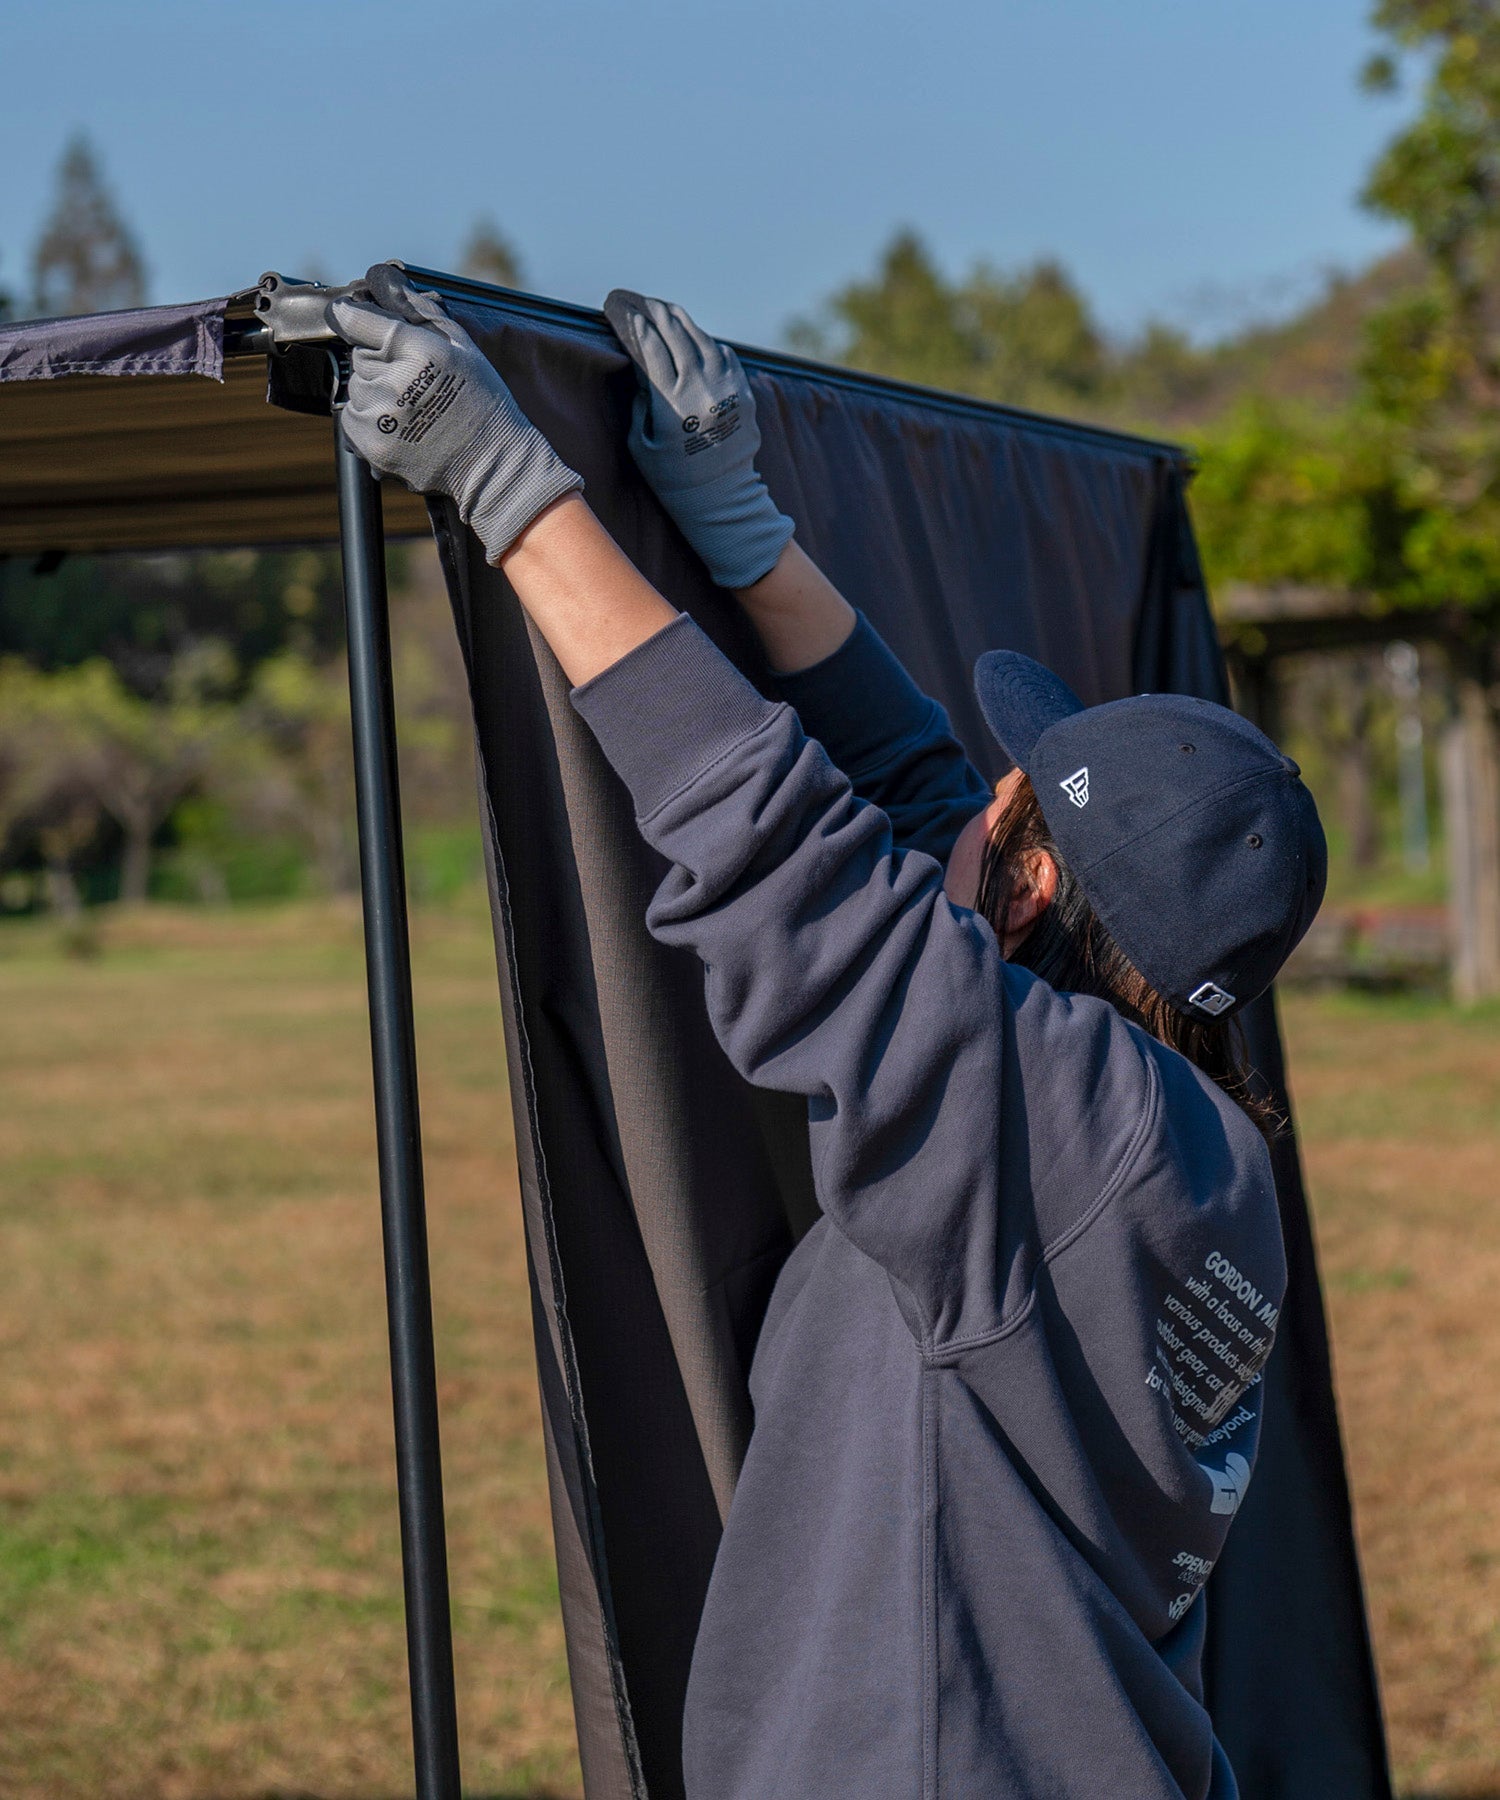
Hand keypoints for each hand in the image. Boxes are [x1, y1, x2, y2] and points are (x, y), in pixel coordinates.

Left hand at [328, 273, 581, 563]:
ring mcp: (380, 416)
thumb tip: (385, 278)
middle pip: (359, 356)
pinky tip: (401, 426)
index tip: (347, 313)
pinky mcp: (372, 445)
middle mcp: (394, 381)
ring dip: (375, 393)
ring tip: (411, 407)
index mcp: (418, 350)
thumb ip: (420, 310)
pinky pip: (352, 420)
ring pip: (356, 388)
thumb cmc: (483, 401)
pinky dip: (370, 421)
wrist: (493, 463)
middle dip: (379, 362)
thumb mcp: (462, 345)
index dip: (351, 316)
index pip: (357, 320)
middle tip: (413, 380)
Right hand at [603, 289, 792, 588]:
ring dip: (678, 319)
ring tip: (662, 308)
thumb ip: (641, 400)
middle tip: (636, 300)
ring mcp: (727, 386)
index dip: (631, 322)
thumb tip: (641, 363)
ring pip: (701, 337)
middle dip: (652, 311)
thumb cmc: (672, 477)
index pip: (649, 346)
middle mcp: (702, 387)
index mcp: (672, 401)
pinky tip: (691, 336)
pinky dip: (704, 340)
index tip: (617, 306)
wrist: (722, 498)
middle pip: (674, 332)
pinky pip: (723, 353)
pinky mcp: (743, 391)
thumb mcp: (642, 443)